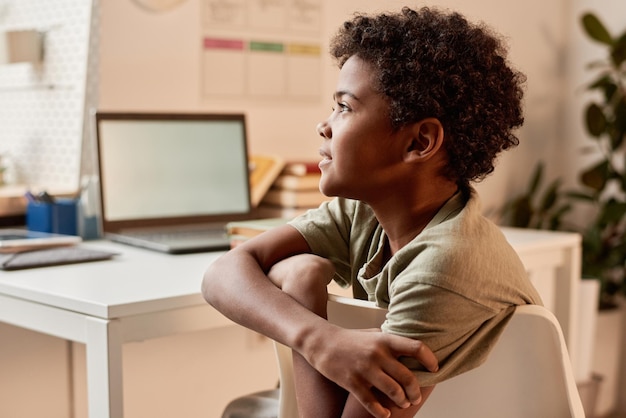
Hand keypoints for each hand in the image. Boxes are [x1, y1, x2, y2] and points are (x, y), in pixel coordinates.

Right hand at [302, 325, 437, 417]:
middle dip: (415, 392)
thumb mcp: (372, 332)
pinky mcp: (352, 383)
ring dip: (402, 401)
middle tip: (416, 397)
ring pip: (394, 392)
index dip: (430, 360)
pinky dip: (381, 412)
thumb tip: (409, 348)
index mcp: (384, 340)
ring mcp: (365, 369)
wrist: (321, 342)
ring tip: (402, 403)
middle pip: (408, 377)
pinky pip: (372, 403)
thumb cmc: (349, 338)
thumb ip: (390, 340)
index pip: (416, 348)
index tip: (434, 368)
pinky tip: (385, 414)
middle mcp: (377, 354)